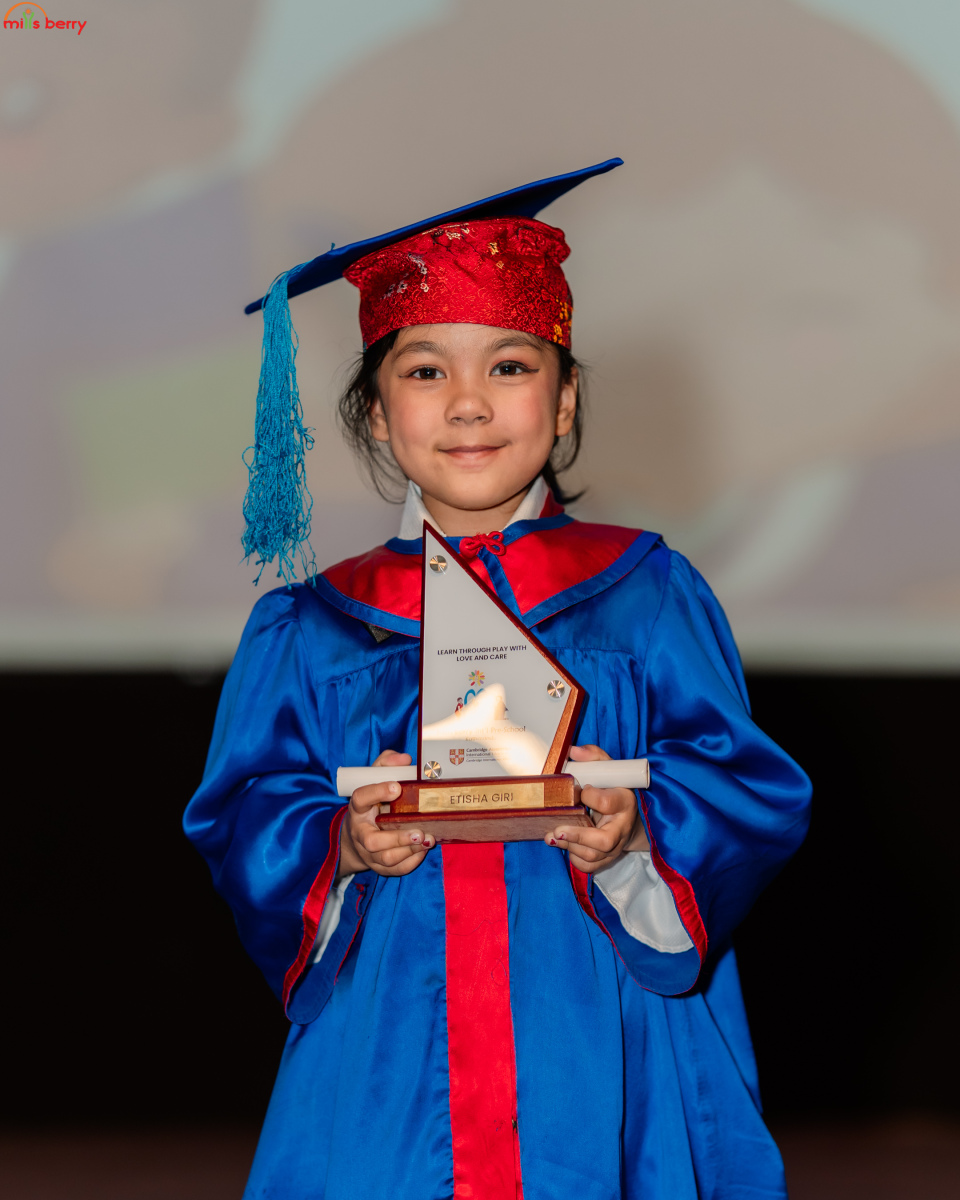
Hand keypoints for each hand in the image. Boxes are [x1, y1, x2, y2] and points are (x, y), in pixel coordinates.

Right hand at [337, 750, 433, 879]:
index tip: (397, 787)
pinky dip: (410, 862)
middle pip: (373, 841)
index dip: (377, 792)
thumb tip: (405, 759)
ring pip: (385, 859)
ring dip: (408, 851)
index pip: (361, 798)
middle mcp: (360, 833)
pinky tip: (423, 850)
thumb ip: (386, 764)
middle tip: (419, 831)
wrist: (355, 836)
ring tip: (427, 840)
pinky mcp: (378, 866)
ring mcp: (368, 853)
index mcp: (358, 808)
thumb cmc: (371, 803)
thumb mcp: (373, 779)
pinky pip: (394, 870)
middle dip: (397, 838)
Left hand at [545, 744, 649, 873]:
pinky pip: (589, 866)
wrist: (632, 818)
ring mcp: (615, 847)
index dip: (591, 796)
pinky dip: (574, 858)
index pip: (607, 802)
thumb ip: (594, 758)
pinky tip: (563, 844)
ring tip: (551, 836)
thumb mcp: (610, 770)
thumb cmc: (615, 790)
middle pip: (604, 840)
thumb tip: (572, 751)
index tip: (581, 790)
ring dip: (569, 847)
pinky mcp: (607, 859)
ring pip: (593, 856)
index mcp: (624, 802)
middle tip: (556, 830)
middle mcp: (621, 828)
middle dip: (577, 836)